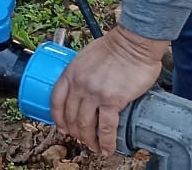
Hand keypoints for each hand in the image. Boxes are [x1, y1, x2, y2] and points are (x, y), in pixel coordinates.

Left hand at [52, 26, 169, 154]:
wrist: (134, 43)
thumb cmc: (116, 46)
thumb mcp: (87, 56)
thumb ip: (81, 72)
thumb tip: (83, 86)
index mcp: (71, 73)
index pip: (56, 101)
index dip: (58, 118)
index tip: (62, 127)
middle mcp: (79, 85)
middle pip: (70, 117)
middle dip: (75, 132)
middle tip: (82, 139)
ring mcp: (94, 93)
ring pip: (85, 125)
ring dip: (89, 140)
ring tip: (95, 147)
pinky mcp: (112, 101)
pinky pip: (106, 127)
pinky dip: (106, 142)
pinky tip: (108, 148)